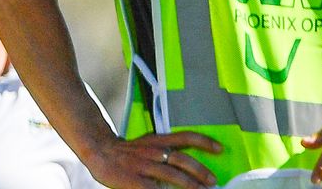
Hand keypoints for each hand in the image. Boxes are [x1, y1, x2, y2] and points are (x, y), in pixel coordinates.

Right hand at [81, 131, 222, 188]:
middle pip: (183, 160)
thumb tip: (187, 160)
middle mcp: (154, 151)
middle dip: (200, 172)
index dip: (204, 142)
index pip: (186, 137)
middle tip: (213, 182)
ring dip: (190, 185)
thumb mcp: (148, 143)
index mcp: (159, 140)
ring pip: (172, 176)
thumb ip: (166, 149)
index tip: (220, 149)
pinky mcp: (135, 181)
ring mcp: (144, 166)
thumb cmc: (128, 151)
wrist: (100, 152)